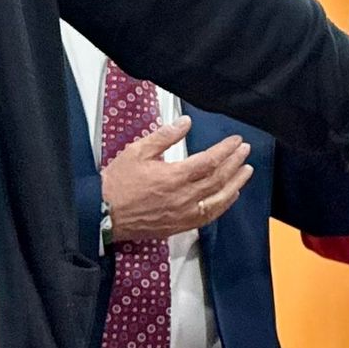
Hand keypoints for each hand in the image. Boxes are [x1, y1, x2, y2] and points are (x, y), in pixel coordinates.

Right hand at [102, 116, 253, 241]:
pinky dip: (224, 204)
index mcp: (173, 176)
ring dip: (236, 183)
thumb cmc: (117, 183)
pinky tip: (231, 195)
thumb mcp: (137, 152)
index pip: (210, 161)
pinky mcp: (180, 225)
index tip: (236, 141)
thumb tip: (185, 122)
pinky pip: (209, 215)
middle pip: (219, 178)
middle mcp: (183, 197)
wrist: (102, 214)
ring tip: (247, 170)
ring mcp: (184, 213)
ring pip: (219, 198)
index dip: (226, 150)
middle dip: (235, 162)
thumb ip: (164, 136)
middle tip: (245, 151)